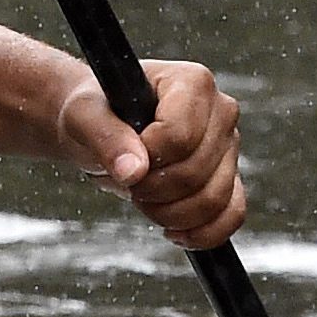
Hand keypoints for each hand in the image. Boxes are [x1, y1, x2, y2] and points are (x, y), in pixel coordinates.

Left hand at [54, 59, 246, 252]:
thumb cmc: (95, 113)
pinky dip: (203, 233)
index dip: (147, 158)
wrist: (101, 128)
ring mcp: (230, 147)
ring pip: (214, 200)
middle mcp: (221, 111)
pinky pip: (232, 216)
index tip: (124, 156)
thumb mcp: (84, 117)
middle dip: (152, 190)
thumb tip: (134, 172)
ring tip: (142, 200)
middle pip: (195, 172)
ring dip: (169, 214)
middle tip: (127, 182)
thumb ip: (105, 137)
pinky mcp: (231, 178)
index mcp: (193, 82)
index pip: (180, 136)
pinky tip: (173, 232)